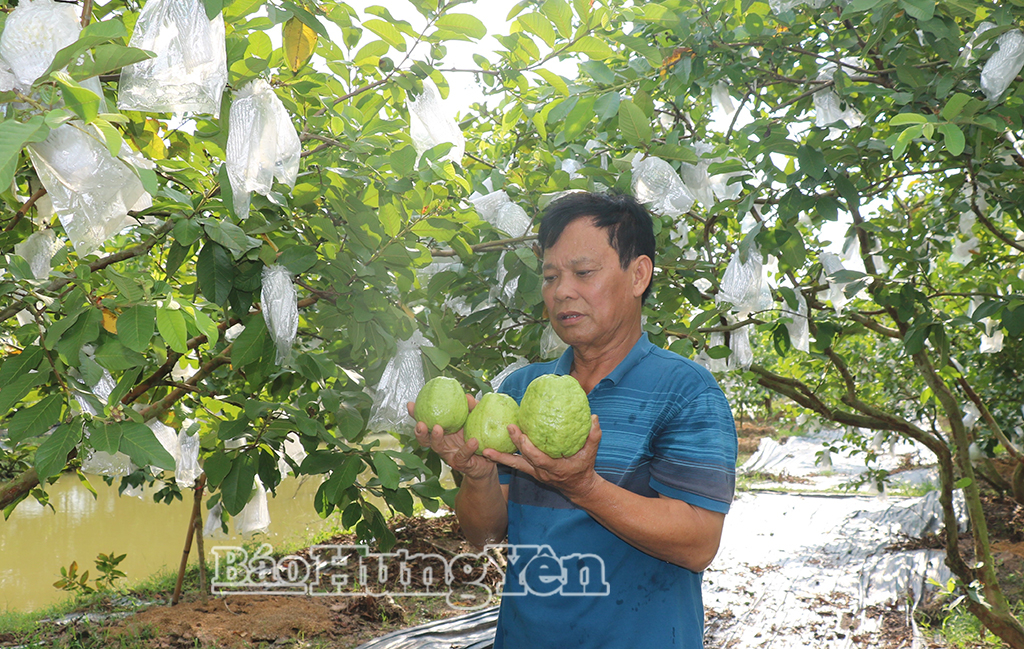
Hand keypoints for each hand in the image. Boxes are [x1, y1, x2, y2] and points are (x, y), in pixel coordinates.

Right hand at [406, 395, 496, 480]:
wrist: (491, 455)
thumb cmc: (478, 434)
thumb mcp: (476, 418)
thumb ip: (471, 408)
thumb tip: (467, 396)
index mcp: (442, 430)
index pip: (426, 422)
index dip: (416, 415)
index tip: (411, 405)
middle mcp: (442, 443)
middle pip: (425, 439)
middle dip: (419, 431)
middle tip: (420, 423)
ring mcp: (449, 454)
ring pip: (438, 448)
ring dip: (436, 438)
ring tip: (438, 428)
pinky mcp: (461, 463)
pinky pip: (462, 455)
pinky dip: (467, 448)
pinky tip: (473, 441)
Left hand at [483, 414, 602, 501]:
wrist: (578, 488)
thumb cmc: (584, 468)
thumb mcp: (592, 454)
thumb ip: (594, 436)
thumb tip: (594, 417)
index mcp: (554, 468)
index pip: (538, 458)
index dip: (527, 447)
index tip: (520, 434)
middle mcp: (541, 471)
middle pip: (523, 460)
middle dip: (513, 445)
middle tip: (506, 428)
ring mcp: (535, 472)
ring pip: (515, 465)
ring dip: (500, 457)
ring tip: (484, 450)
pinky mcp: (531, 471)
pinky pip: (516, 464)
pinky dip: (504, 458)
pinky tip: (491, 451)